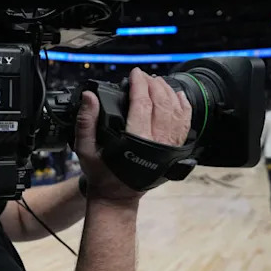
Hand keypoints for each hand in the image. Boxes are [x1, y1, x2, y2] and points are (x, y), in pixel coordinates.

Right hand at [76, 68, 191, 201]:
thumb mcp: (85, 149)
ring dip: (168, 93)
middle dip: (154, 85)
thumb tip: (89, 97)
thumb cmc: (101, 174)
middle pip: (161, 105)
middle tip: (144, 76)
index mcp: (136, 141)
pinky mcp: (173, 151)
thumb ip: (85, 122)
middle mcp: (157, 143)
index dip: (139, 85)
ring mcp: (168, 148)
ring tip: (158, 82)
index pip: (142, 104)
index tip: (135, 74)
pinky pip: (184, 125)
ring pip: (176, 113)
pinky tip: (178, 96)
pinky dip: (184, 108)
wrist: (117, 196)